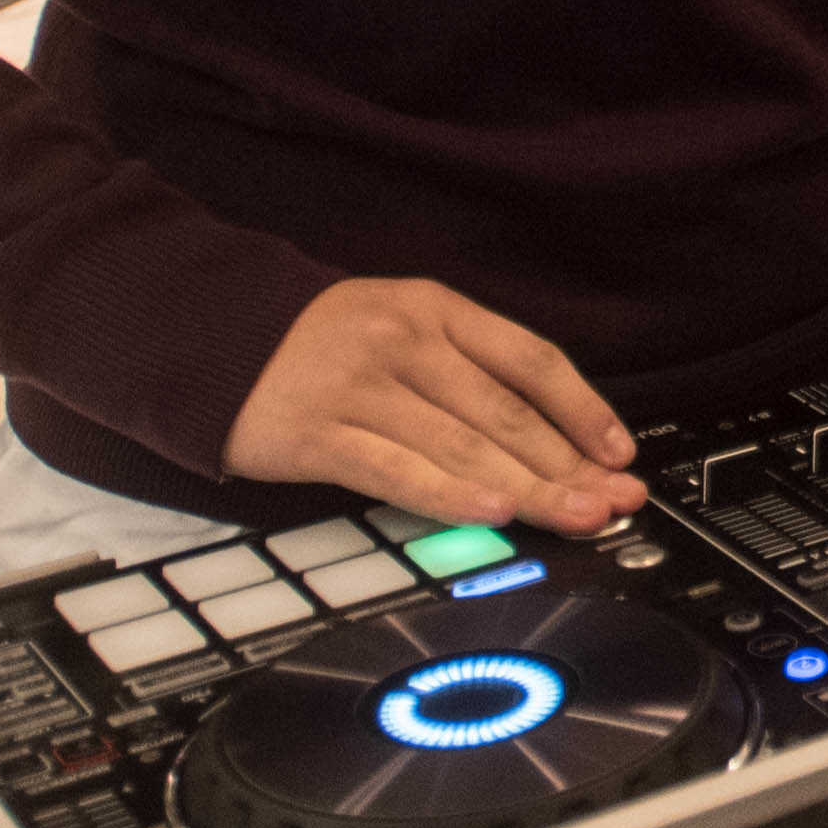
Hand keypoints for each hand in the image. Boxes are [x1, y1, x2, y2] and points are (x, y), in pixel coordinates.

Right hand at [224, 277, 636, 531]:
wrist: (209, 339)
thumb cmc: (319, 346)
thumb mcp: (398, 328)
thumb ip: (466, 373)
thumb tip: (549, 440)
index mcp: (434, 309)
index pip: (530, 360)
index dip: (582, 410)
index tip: (618, 454)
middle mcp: (403, 340)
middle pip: (505, 413)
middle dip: (569, 466)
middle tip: (613, 504)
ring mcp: (359, 385)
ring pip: (462, 446)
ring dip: (529, 490)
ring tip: (576, 517)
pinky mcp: (316, 433)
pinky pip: (396, 470)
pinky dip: (450, 494)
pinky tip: (494, 513)